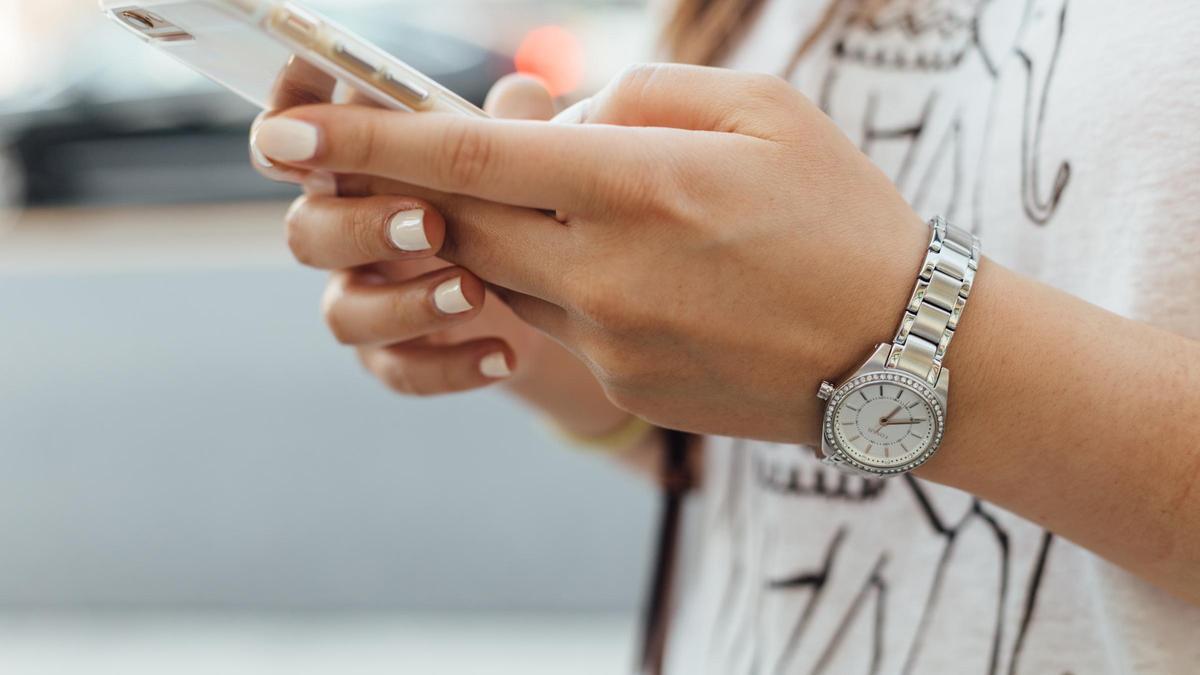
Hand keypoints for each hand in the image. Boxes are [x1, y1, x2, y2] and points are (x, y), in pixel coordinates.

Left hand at [251, 64, 936, 443]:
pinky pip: (556, 321)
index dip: (367, 140)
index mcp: (640, 184)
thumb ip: (638, 94)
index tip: (287, 133)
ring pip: (501, 273)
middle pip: (460, 221)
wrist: (902, 353)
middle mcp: (607, 269)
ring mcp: (610, 339)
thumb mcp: (762, 109)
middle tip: (418, 158)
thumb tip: (545, 113)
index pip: (469, 156)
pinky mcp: (622, 382)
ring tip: (588, 207)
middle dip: (421, 187)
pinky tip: (642, 271)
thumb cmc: (842, 213)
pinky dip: (564, 281)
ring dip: (507, 232)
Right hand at [253, 70, 592, 400]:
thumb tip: (523, 93)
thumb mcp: (522, 160)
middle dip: (362, 227)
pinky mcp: (394, 356)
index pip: (298, 139)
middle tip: (430, 224)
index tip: (302, 126)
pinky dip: (450, 366)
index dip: (286, 126)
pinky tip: (505, 355)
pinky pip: (399, 371)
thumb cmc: (517, 202)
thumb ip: (514, 125)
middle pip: (307, 231)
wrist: (553, 300)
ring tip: (475, 293)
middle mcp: (346, 231)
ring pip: (343, 313)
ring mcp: (365, 298)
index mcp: (360, 168)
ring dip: (405, 304)